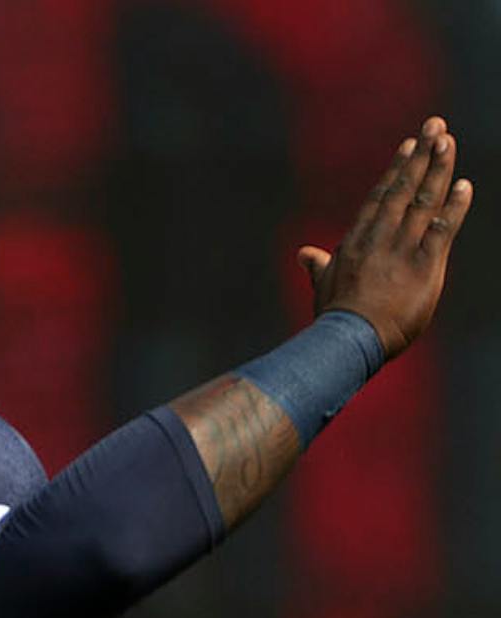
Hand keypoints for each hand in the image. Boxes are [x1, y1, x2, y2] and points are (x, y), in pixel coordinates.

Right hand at [300, 115, 472, 358]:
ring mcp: (401, 250)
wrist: (348, 341)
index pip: (381, 197)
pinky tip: (464, 185)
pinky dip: (454, 208)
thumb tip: (304, 254)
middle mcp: (379, 238)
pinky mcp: (423, 267)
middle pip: (403, 189)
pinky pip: (442, 231)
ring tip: (448, 141)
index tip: (411, 145)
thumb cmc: (336, 317)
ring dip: (437, 170)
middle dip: (421, 156)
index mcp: (357, 241)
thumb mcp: (324, 285)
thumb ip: (320, 265)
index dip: (398, 169)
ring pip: (422, 202)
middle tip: (436, 126)